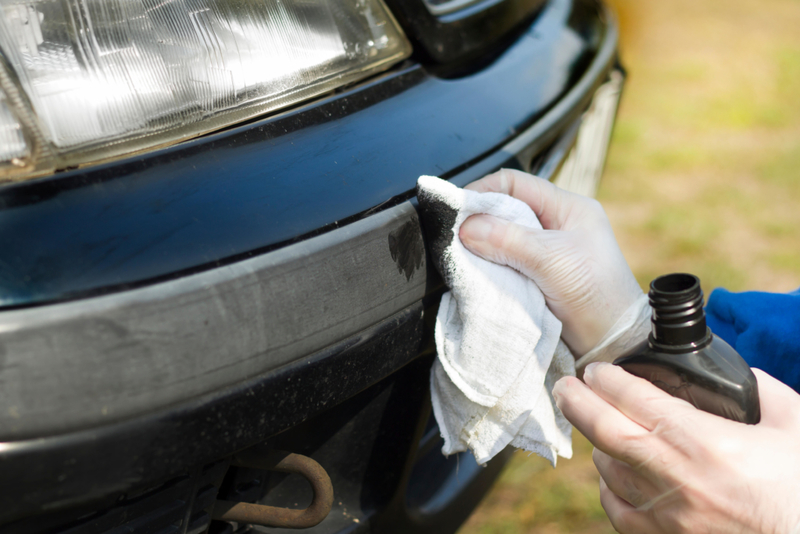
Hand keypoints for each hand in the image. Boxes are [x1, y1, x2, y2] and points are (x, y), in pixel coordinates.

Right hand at [460, 169, 641, 354]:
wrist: (612, 344)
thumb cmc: (600, 296)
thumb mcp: (553, 261)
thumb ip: (509, 240)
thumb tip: (467, 227)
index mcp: (568, 208)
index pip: (515, 183)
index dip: (483, 191)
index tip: (458, 209)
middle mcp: (555, 225)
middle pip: (505, 209)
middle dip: (479, 220)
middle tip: (456, 235)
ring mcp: (545, 251)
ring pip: (501, 237)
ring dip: (482, 246)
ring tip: (464, 256)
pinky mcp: (534, 276)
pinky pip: (503, 262)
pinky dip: (489, 266)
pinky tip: (478, 272)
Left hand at [553, 362, 799, 533]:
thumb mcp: (794, 425)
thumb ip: (762, 392)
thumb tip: (741, 377)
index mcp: (703, 441)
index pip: (634, 398)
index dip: (606, 379)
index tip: (595, 369)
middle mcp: (675, 476)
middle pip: (604, 431)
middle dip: (576, 402)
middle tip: (563, 385)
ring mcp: (666, 513)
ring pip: (607, 470)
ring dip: (599, 443)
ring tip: (601, 426)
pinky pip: (618, 510)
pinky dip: (609, 486)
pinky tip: (615, 473)